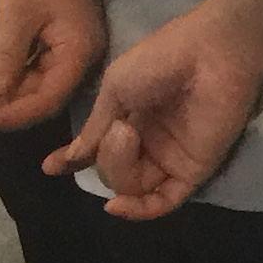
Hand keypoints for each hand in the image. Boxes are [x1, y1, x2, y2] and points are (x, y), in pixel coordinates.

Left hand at [0, 0, 105, 137]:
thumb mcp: (16, 16)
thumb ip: (3, 60)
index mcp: (79, 53)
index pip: (47, 101)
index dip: (10, 116)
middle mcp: (84, 59)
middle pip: (47, 98)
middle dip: (8, 109)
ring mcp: (77, 52)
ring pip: (43, 88)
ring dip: (11, 97)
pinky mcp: (67, 45)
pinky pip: (43, 72)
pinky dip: (18, 80)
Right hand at [46, 0, 262, 220]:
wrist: (212, 52)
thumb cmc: (162, 59)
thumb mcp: (116, 89)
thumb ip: (97, 127)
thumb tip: (75, 156)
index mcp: (130, 117)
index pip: (99, 148)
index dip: (75, 159)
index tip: (51, 167)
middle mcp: (150, 141)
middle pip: (112, 172)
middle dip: (106, 156)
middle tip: (120, 127)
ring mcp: (172, 156)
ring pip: (132, 187)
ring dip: (119, 170)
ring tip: (127, 134)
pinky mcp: (195, 168)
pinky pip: (164, 202)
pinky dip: (139, 211)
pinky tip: (117, 205)